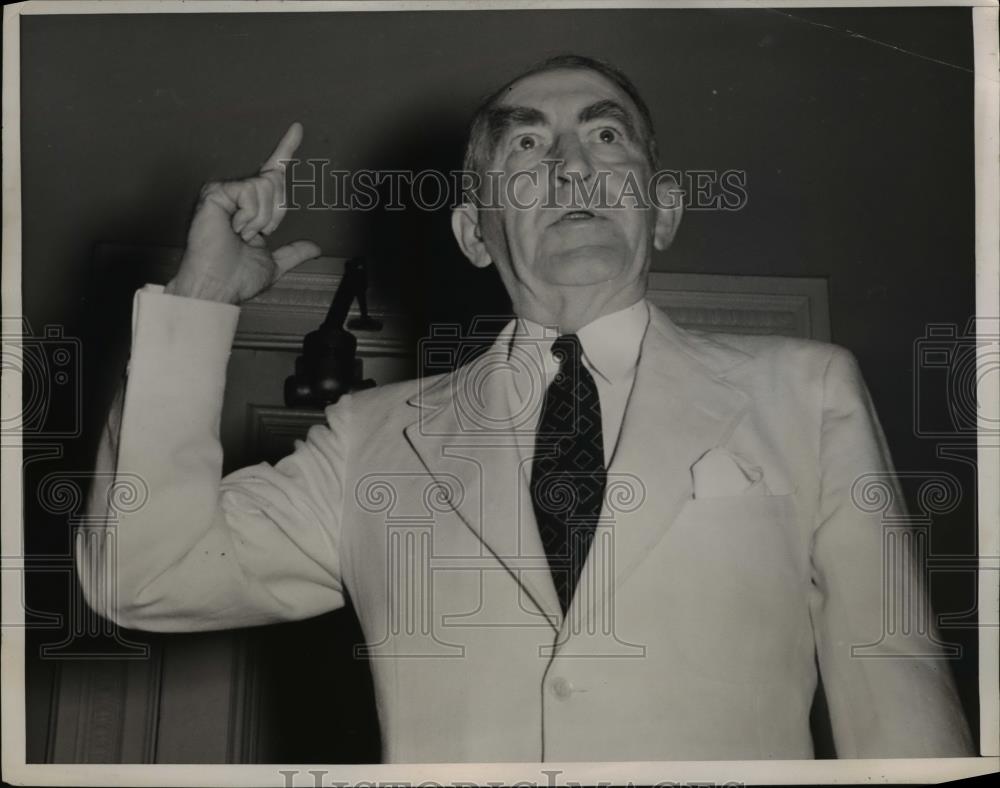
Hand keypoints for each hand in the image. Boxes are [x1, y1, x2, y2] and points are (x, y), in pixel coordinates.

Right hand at [166, 122, 320, 303]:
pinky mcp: (216, 191)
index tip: (298, 128)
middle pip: (276, 181)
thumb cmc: (237, 277)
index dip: (286, 150)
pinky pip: (251, 191)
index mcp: (251, 208)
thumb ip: (294, 252)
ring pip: (266, 187)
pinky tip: (232, 228)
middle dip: (274, 214)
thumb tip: (313, 248)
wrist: (218, 286)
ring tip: (240, 233)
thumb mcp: (274, 264)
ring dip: (260, 219)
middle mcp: (237, 195)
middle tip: (253, 235)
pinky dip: (249, 216)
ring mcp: (226, 191)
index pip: (272, 174)